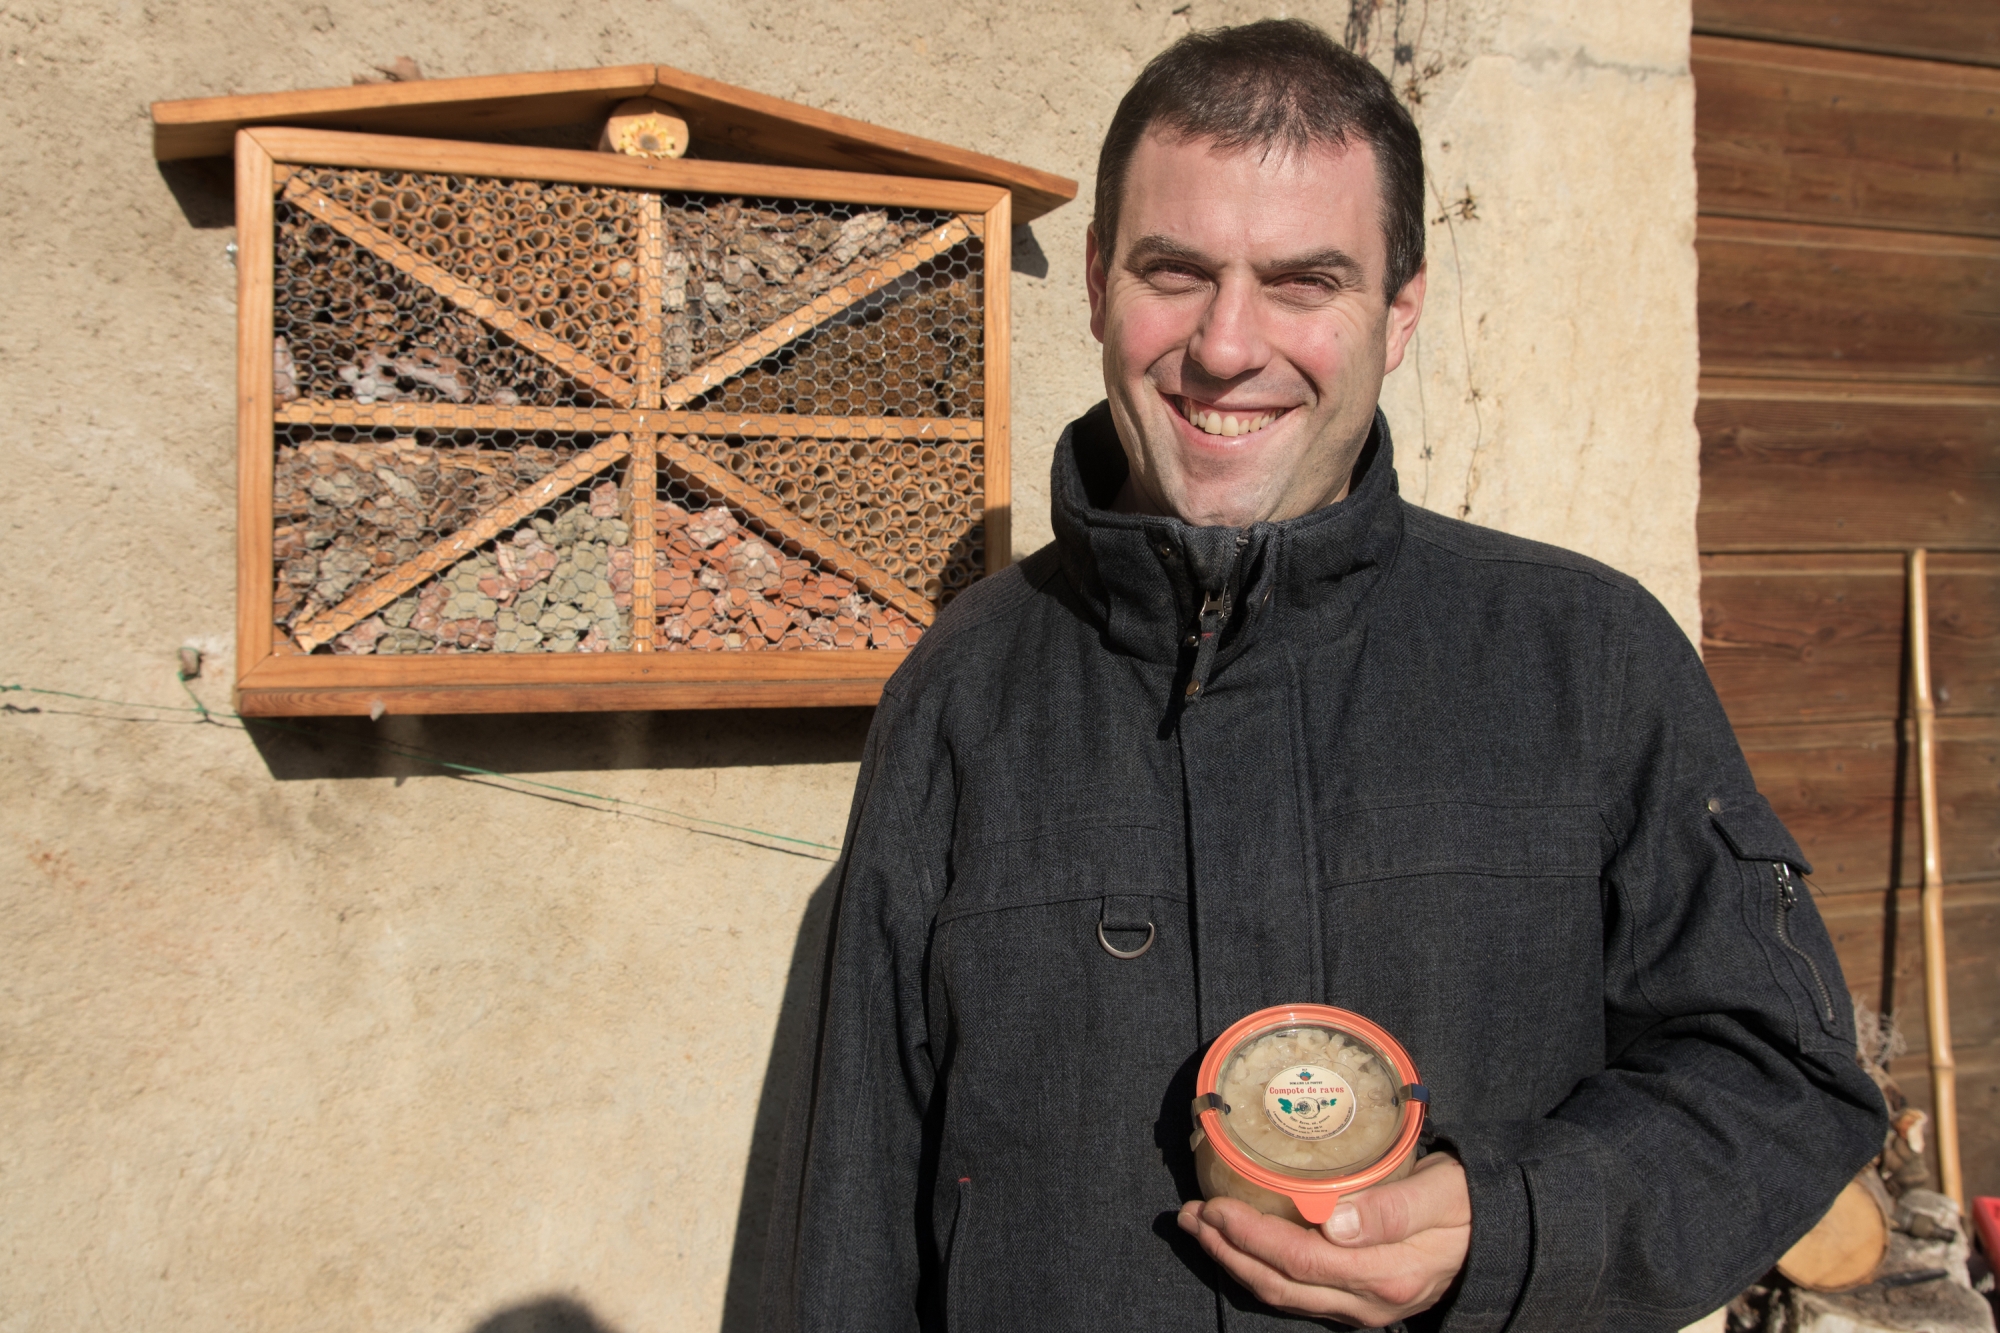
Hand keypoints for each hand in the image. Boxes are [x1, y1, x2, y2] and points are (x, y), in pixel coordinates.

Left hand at [1176, 1152, 1470, 1325]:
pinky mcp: (1355, 1302)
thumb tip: (1336, 1222)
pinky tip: (1239, 1246)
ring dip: (1234, 1261)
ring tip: (1200, 1228)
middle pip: (1278, 1283)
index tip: (1214, 1206)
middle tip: (1189, 1214)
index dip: (1250, 1236)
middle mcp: (1367, 1302)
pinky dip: (1259, 1269)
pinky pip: (1296, 1293)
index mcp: (1386, 1275)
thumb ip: (1393, 1208)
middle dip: (1225, 1249)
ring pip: (1282, 1294)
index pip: (1299, 1260)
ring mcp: (1360, 1309)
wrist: (1496, 1241)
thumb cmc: (1468, 1205)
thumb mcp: (1442, 1195)